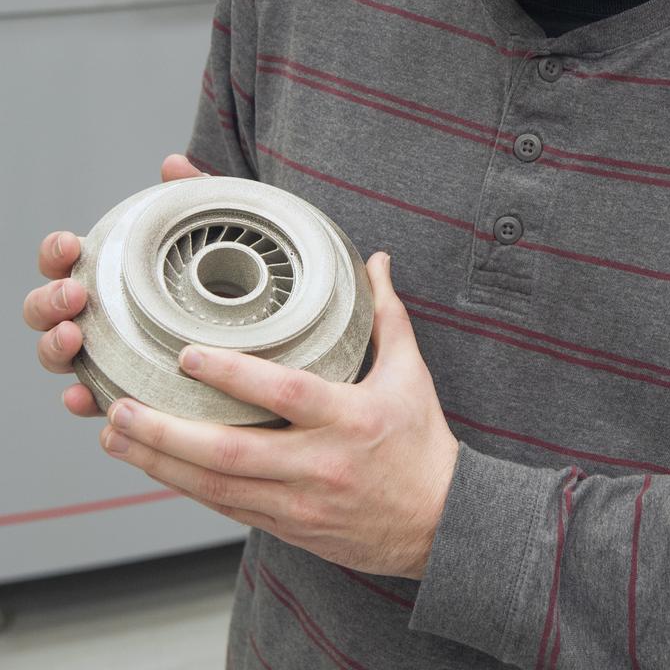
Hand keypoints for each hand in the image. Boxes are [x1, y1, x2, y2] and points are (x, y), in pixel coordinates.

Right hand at [23, 153, 205, 417]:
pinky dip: (81, 400)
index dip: (56, 252)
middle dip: (49, 300)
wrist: (247, 319)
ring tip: (75, 338)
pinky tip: (87, 399)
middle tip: (76, 295)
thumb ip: (190, 196)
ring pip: (55, 353)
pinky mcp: (119, 387)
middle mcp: (89, 311)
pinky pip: (91, 398)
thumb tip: (173, 165)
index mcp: (101, 270)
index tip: (73, 245)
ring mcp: (99, 352)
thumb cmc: (216, 271)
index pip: (61, 258)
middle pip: (43, 308)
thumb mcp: (209, 231)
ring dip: (55, 346)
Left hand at [98, 251, 459, 579]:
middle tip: (122, 406)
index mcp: (349, 418)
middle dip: (168, 432)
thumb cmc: (422, 442)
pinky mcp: (287, 525)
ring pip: (216, 487)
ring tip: (116, 434)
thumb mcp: (412, 373)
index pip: (283, 394)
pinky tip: (153, 465)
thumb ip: (388, 314)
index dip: (232, 376)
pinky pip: (226, 507)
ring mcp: (299, 502)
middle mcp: (319, 463)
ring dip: (160, 462)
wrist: (437, 524)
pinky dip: (186, 486)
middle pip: (231, 452)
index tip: (186, 355)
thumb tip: (376, 261)